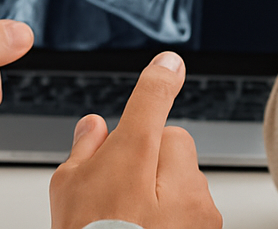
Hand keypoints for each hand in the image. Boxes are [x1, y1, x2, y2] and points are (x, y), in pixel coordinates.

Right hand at [50, 52, 221, 228]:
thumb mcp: (66, 195)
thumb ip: (84, 152)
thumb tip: (96, 126)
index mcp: (133, 159)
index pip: (152, 100)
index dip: (160, 78)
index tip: (169, 64)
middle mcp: (174, 179)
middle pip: (172, 139)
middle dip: (152, 152)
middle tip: (122, 185)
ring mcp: (197, 208)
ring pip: (187, 173)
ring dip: (168, 186)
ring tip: (134, 221)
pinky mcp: (211, 228)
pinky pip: (196, 205)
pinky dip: (180, 214)